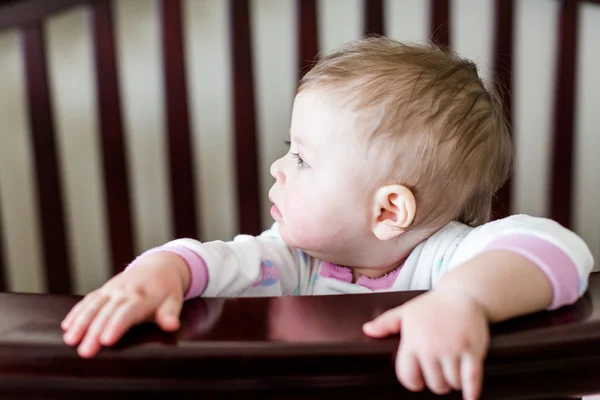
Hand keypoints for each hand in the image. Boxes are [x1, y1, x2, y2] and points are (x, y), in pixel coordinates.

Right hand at [61, 252, 189, 357]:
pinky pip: (88, 300)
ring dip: (80, 322)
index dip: (116, 326)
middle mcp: (124, 291)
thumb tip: (172, 325)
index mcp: (142, 296)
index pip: (127, 312)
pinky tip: (67, 326)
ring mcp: (112, 290)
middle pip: (106, 312)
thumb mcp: (174, 300)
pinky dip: (77, 312)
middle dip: (94, 331)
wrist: (159, 267)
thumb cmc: (166, 290)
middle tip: (85, 351)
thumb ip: (170, 314)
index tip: (106, 341)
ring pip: (93, 305)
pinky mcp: (104, 290)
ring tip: (70, 340)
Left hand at [362, 290, 488, 399]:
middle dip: (437, 382)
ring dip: (454, 382)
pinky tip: (470, 397)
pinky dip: (471, 392)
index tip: (419, 381)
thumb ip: (386, 323)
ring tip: (453, 371)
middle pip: (434, 384)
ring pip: (451, 383)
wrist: (463, 293)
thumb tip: (367, 330)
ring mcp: (452, 350)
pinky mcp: (471, 351)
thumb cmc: (434, 305)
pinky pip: (472, 379)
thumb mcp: (406, 311)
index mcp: (412, 341)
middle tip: (440, 373)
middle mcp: (431, 348)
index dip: (414, 382)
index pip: (408, 376)